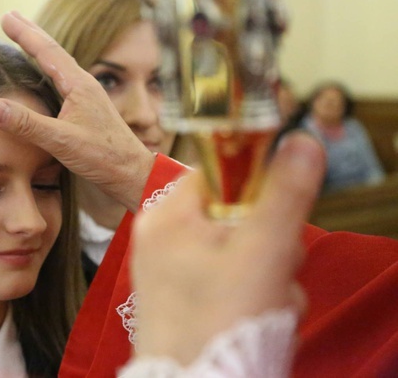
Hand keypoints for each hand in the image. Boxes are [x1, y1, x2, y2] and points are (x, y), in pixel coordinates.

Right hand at [0, 11, 154, 211]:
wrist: (132, 173)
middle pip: (53, 51)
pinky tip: (44, 77)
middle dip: (30, 33)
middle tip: (10, 16)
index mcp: (79, 85)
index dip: (24, 34)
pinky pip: (61, 80)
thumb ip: (27, 124)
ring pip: (58, 64)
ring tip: (25, 39)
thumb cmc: (102, 157)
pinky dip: (47, 69)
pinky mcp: (86, 110)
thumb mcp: (61, 141)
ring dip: (39, 49)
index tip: (5, 16)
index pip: (46, 51)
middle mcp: (84, 85)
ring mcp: (86, 97)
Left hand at [131, 133, 324, 364]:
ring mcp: (171, 271)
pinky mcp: (183, 300)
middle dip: (269, 242)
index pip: (217, 171)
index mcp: (167, 215)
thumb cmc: (219, 323)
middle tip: (274, 267)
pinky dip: (253, 295)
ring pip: (239, 250)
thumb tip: (302, 141)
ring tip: (266, 301)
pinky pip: (229, 279)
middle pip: (234, 212)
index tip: (276, 215)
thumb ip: (283, 196)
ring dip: (268, 273)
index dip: (256, 185)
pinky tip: (258, 316)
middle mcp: (162, 238)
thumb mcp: (261, 252)